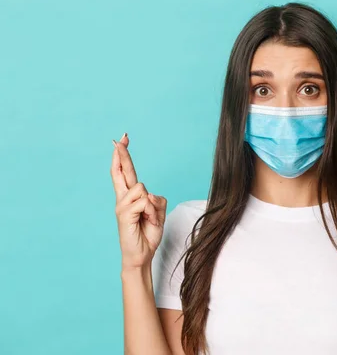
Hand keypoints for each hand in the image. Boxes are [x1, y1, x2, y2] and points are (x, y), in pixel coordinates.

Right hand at [110, 133, 167, 269]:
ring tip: (149, 219)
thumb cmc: (148, 234)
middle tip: (120, 139)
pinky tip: (147, 222)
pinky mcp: (124, 214)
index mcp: (131, 197)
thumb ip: (155, 200)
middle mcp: (123, 199)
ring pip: (142, 189)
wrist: (141, 255)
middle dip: (122, 155)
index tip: (122, 141)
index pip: (126, 173)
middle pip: (122, 172)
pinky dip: (152, 212)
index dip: (123, 157)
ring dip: (153, 206)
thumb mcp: (158, 213)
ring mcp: (121, 206)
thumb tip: (147, 194)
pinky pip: (145, 202)